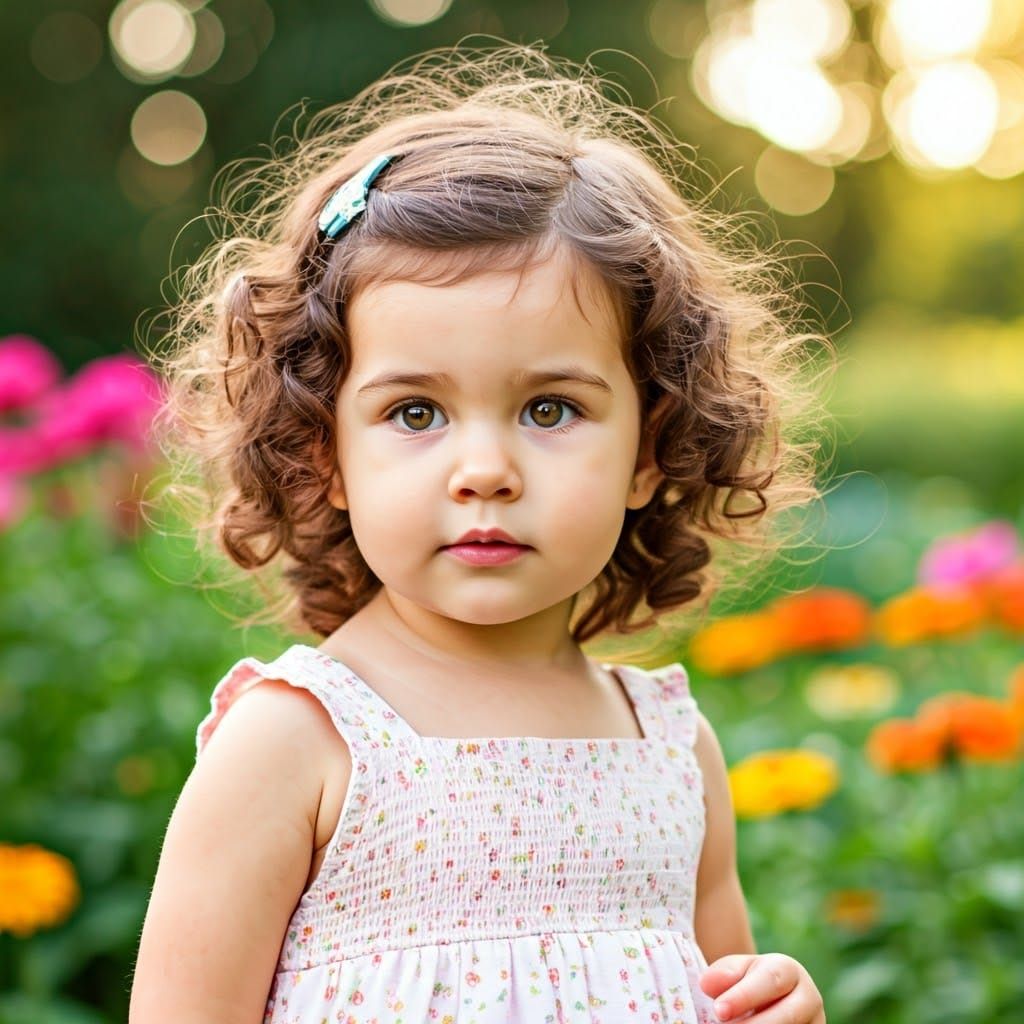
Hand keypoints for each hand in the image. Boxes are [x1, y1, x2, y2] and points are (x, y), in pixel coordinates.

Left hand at [700, 953, 824, 1022]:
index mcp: (789, 970)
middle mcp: (809, 997)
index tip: (719, 1010)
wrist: (772, 1000)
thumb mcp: (738, 972)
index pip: (770, 980)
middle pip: (788, 1014)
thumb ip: (724, 974)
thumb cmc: (749, 983)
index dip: (744, 996)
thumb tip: (706, 983)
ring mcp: (815, 1022)